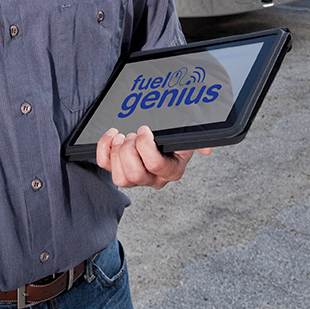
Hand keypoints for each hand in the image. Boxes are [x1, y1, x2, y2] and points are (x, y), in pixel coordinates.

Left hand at [94, 125, 210, 188]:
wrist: (159, 135)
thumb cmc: (174, 137)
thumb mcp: (187, 136)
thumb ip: (199, 141)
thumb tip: (206, 150)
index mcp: (172, 170)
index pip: (155, 165)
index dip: (145, 146)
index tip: (144, 129)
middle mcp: (154, 179)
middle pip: (135, 175)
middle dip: (129, 150)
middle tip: (132, 135)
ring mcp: (136, 178)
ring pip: (120, 179)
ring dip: (117, 153)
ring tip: (122, 137)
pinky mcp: (119, 170)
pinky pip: (105, 168)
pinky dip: (103, 150)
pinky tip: (111, 136)